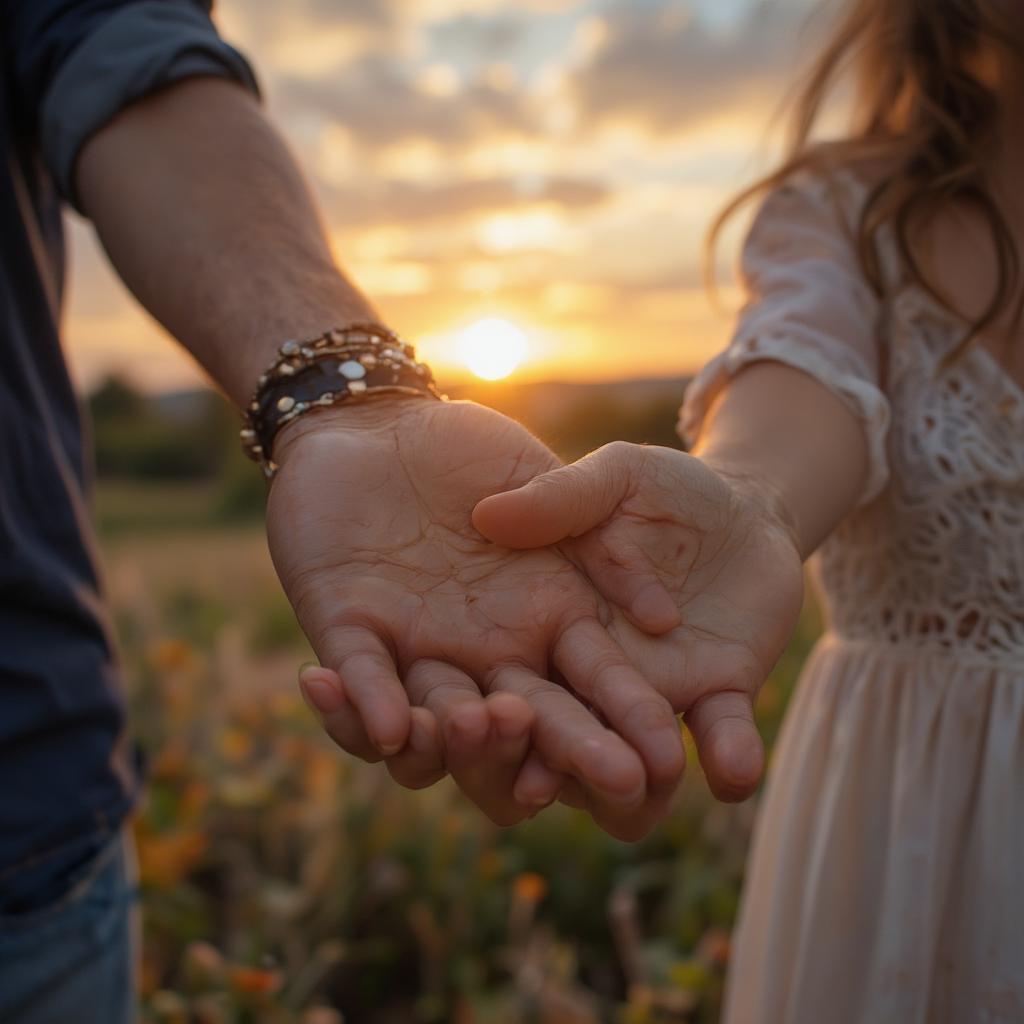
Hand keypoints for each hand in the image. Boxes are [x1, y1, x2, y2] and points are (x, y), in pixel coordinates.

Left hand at [267, 401, 684, 839]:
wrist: (381, 422)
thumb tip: (661, 621)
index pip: (591, 692)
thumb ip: (602, 547)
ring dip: (458, 745)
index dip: (624, 730)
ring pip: (435, 728)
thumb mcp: (548, 488)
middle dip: (560, 758)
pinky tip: (386, 723)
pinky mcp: (347, 628)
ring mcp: (415, 648)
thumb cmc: (474, 448)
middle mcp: (483, 654)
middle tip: (593, 783)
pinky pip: (361, 676)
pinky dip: (367, 704)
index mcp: (541, 623)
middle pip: (525, 731)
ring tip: (475, 727)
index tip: (663, 765)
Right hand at [473, 441, 803, 801]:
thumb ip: (558, 498)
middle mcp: (591, 672)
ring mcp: (655, 690)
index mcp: (547, 620)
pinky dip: (728, 752)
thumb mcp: (613, 477)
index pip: (500, 679)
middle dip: (545, 754)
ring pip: (630, 754)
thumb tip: (488, 515)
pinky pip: (723, 731)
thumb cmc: (663, 487)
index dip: (476, 709)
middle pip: (556, 730)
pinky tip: (732, 772)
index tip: (464, 728)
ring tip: (633, 788)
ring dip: (624, 785)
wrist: (744, 505)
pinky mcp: (720, 690)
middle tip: (535, 788)